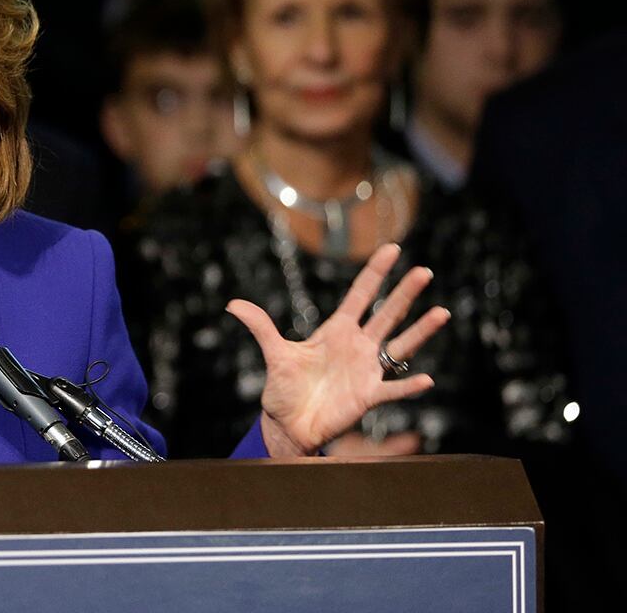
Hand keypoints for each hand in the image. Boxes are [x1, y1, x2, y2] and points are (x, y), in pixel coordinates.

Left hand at [226, 243, 448, 456]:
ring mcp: (366, 370)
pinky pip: (393, 390)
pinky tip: (426, 379)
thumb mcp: (274, 354)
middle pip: (386, 314)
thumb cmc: (284, 389)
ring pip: (399, 346)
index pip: (360, 295)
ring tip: (442, 312)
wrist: (288, 424)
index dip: (375, 273)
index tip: (392, 250)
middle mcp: (357, 346)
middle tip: (424, 272)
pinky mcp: (367, 396)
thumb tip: (233, 304)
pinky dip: (408, 386)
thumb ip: (260, 327)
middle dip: (404, 293)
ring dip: (420, 331)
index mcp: (336, 331)